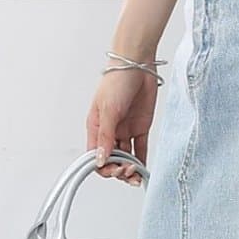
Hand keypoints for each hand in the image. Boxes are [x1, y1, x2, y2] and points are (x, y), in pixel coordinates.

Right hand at [86, 64, 154, 183]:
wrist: (138, 65)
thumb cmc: (117, 81)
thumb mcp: (108, 110)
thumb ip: (105, 137)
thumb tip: (99, 160)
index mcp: (96, 128)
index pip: (95, 156)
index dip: (102, 167)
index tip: (113, 170)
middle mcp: (110, 131)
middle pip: (111, 160)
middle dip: (117, 169)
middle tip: (127, 170)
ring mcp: (125, 130)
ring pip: (126, 157)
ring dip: (130, 169)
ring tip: (136, 174)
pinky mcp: (140, 127)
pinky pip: (140, 149)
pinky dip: (142, 161)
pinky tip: (143, 170)